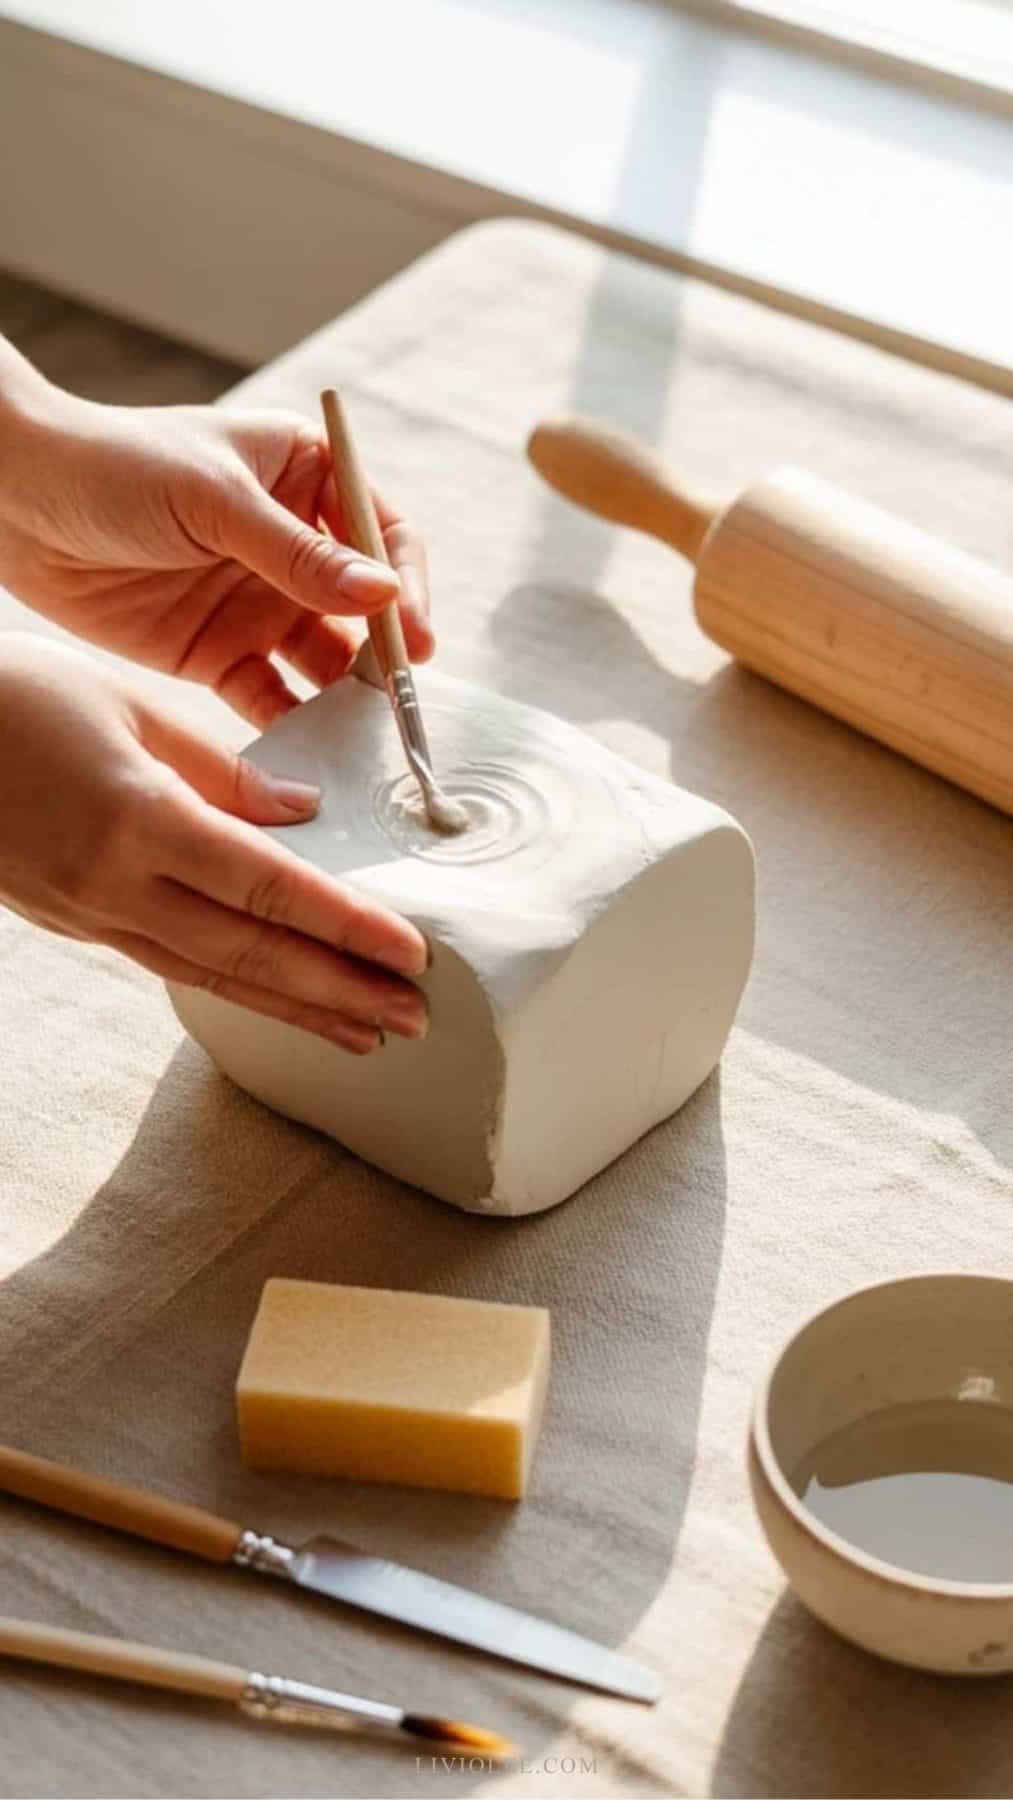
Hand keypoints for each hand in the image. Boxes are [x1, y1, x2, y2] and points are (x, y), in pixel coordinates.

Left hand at [0, 345, 433, 726]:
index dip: (406, 585)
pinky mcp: (218, 654)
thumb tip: (383, 596)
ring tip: (362, 733)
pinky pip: (270, 696)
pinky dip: (292, 724)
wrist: (14, 503)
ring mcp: (258, 603)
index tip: (413, 635)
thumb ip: (297, 554)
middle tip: (399, 698)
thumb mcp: (213, 499)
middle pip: (364, 608)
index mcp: (304, 479)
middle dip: (386, 653)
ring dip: (347, 695)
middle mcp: (292, 545)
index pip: (384, 535)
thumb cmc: (113, 466)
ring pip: (325, 660)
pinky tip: (306, 752)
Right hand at [0, 635, 428, 1051]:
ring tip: (363, 1033)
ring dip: (295, 1008)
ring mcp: (88, 914)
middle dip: (339, 990)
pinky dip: (232, 986)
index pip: (269, 887)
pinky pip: (169, 964)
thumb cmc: (13, 695)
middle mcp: (115, 885)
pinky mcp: (73, 921)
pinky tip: (275, 998)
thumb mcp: (126, 705)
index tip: (412, 952)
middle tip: (416, 1018)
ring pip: (211, 975)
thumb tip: (304, 816)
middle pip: (251, 952)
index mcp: (138, 821)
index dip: (346, 926)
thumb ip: (221, 768)